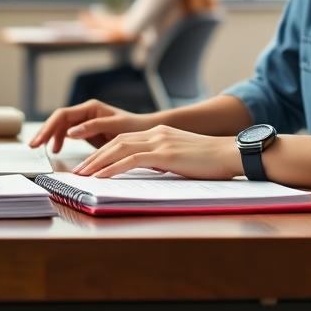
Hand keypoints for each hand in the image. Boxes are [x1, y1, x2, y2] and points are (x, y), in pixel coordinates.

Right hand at [28, 99, 153, 153]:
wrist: (146, 131)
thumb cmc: (135, 127)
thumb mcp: (117, 127)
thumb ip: (94, 127)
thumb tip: (71, 132)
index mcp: (91, 108)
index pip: (63, 115)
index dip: (49, 127)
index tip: (41, 141)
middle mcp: (85, 112)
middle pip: (58, 120)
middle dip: (44, 132)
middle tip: (33, 146)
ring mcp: (85, 121)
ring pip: (61, 127)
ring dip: (49, 136)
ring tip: (41, 149)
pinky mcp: (87, 131)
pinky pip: (67, 134)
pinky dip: (59, 140)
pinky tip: (56, 149)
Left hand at [73, 125, 241, 179]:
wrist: (231, 154)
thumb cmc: (212, 161)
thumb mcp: (182, 157)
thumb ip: (164, 159)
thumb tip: (152, 170)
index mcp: (160, 132)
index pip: (124, 140)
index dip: (104, 151)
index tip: (91, 164)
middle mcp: (156, 133)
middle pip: (116, 142)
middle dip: (95, 157)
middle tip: (79, 170)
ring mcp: (160, 141)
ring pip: (119, 150)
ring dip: (98, 163)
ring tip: (83, 175)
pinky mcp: (164, 154)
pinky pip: (131, 161)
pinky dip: (113, 169)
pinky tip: (101, 177)